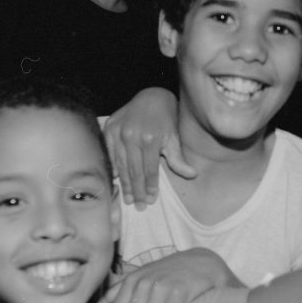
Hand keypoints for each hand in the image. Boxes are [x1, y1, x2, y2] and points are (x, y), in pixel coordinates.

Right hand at [103, 88, 194, 205]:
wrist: (151, 96)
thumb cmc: (166, 119)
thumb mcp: (174, 138)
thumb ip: (179, 159)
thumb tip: (192, 175)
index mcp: (150, 139)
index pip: (149, 170)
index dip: (150, 187)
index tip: (151, 200)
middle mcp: (132, 136)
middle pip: (134, 171)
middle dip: (137, 191)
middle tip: (139, 206)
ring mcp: (118, 133)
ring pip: (121, 165)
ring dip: (124, 184)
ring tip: (128, 199)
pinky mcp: (108, 129)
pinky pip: (109, 154)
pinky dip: (113, 168)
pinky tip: (116, 181)